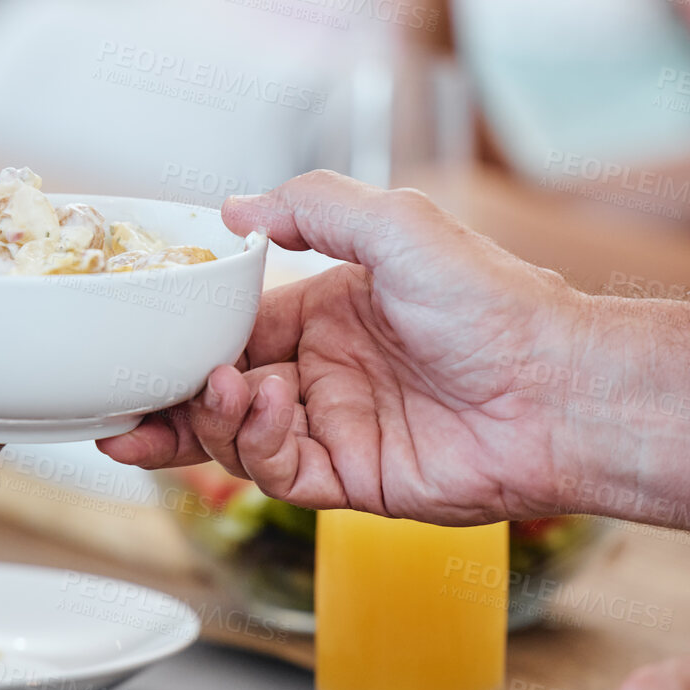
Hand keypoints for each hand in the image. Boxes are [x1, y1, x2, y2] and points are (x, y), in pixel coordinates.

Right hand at [99, 171, 584, 524]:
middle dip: (168, 399)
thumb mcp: (398, 224)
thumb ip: (312, 207)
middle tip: (129, 401)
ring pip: (235, 437)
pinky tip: (266, 410)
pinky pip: (277, 474)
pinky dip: (255, 445)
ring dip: (210, 417)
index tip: (136, 337)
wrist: (559, 389)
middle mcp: (324, 371)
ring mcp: (335, 428)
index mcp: (326, 310)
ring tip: (222, 390)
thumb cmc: (496, 302)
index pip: (231, 324)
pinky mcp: (352, 482)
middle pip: (218, 391)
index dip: (181, 336)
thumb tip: (233, 208)